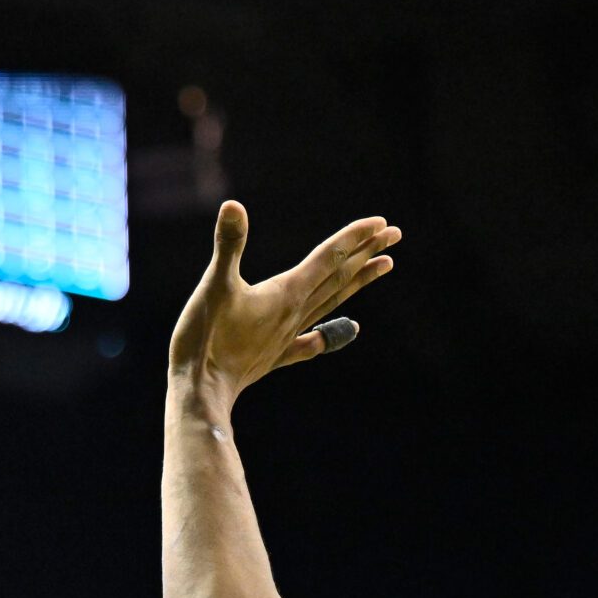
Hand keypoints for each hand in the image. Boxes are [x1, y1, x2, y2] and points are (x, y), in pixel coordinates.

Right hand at [169, 202, 399, 398]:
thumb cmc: (206, 337)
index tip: (381, 223)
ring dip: (358, 282)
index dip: (354, 237)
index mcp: (286, 293)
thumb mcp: (214, 285)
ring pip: (332, 303)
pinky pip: (312, 341)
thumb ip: (229, 246)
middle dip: (367, 253)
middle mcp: (295, 313)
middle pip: (339, 278)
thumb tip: (232, 205)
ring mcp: (287, 336)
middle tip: (394, 234)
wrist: (202, 392)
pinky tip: (351, 329)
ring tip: (384, 266)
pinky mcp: (275, 356)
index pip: (328, 258)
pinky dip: (332, 332)